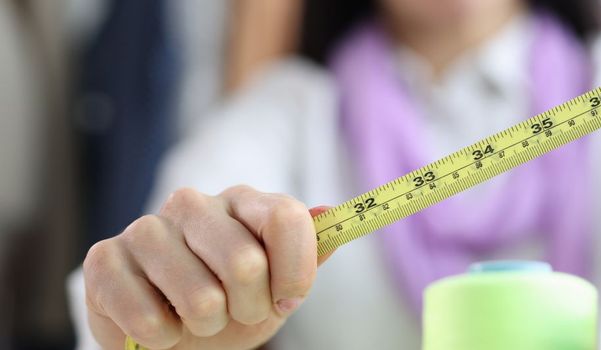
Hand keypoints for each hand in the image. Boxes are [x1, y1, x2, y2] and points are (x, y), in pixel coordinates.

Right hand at [83, 185, 330, 348]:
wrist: (174, 332)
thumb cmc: (234, 301)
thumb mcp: (281, 283)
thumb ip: (309, 251)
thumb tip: (330, 215)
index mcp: (244, 201)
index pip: (286, 218)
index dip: (295, 272)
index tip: (288, 300)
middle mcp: (194, 203)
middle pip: (246, 263)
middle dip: (250, 308)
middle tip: (236, 312)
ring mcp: (146, 228)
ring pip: (200, 298)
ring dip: (206, 325)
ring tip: (198, 318)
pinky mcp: (104, 260)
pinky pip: (149, 319)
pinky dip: (163, 339)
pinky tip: (160, 324)